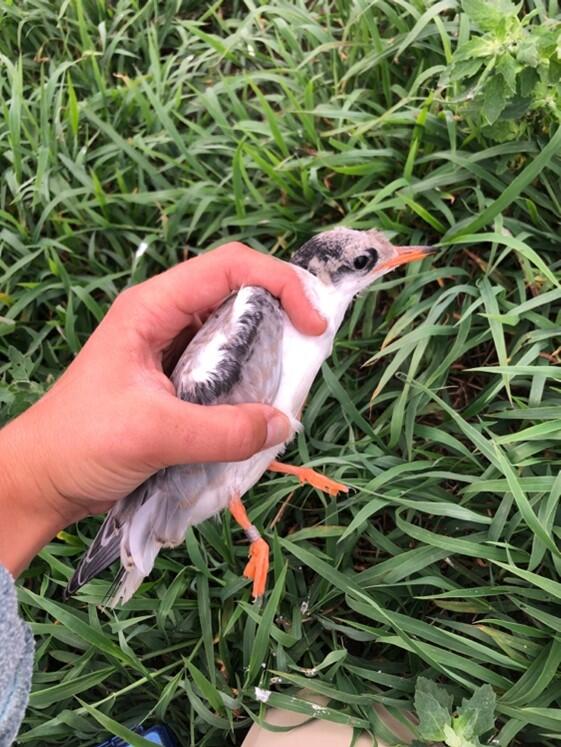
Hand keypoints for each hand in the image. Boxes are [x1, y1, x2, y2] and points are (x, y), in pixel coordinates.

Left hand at [0, 243, 325, 574]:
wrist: (44, 479)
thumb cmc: (82, 442)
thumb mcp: (154, 433)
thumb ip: (222, 431)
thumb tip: (283, 424)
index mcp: (153, 307)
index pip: (230, 266)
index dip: (281, 284)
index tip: (313, 324)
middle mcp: (166, 319)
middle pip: (238, 295)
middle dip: (281, 318)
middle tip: (310, 356)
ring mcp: (171, 351)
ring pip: (235, 335)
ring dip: (267, 356)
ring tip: (289, 386)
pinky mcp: (177, 383)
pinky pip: (226, 371)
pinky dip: (249, 386)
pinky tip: (260, 411)